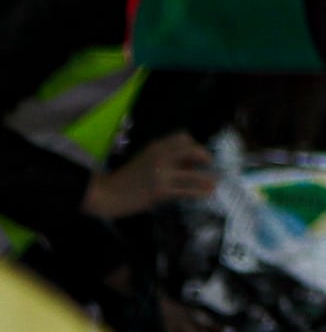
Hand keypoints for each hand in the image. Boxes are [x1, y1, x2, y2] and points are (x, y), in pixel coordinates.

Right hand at [82, 130, 217, 220]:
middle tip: (208, 163)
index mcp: (156, 146)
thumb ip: (164, 157)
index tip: (195, 154)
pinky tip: (206, 194)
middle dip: (204, 156)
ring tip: (214, 183)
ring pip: (192, 174)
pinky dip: (199, 193)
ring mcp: (161, 174)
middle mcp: (160, 157)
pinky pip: (186, 191)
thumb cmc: (125, 178)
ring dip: (206, 179)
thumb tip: (189, 163)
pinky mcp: (160, 191)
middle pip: (192, 150)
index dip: (193, 144)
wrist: (105, 194)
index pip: (182, 137)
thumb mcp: (145, 159)